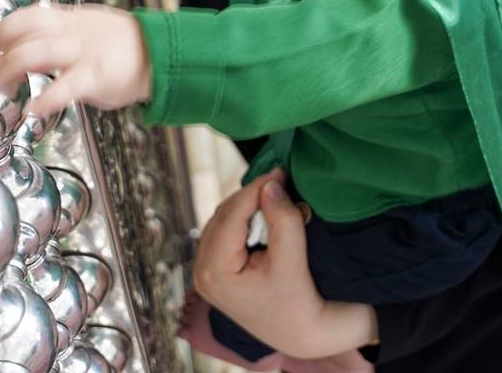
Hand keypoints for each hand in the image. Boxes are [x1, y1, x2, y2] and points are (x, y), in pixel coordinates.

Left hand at [0, 3, 151, 116]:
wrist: (158, 53)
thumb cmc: (120, 45)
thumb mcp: (86, 26)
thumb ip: (56, 33)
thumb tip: (23, 46)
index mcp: (68, 20)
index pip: (24, 16)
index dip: (1, 33)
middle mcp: (71, 33)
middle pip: (22, 32)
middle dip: (0, 55)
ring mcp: (83, 53)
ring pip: (36, 53)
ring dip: (11, 71)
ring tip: (6, 87)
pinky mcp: (95, 77)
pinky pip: (65, 87)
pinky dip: (45, 100)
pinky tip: (34, 109)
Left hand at [193, 171, 377, 359]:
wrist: (299, 331)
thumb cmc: (297, 302)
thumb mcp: (292, 260)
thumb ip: (282, 220)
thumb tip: (270, 184)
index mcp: (214, 273)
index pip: (231, 216)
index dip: (255, 189)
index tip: (279, 171)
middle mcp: (201, 272)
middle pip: (223, 215)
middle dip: (251, 194)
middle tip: (279, 176)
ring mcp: (205, 272)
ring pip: (223, 220)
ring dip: (246, 203)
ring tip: (274, 190)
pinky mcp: (214, 269)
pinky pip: (225, 230)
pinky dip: (243, 216)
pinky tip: (263, 208)